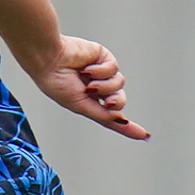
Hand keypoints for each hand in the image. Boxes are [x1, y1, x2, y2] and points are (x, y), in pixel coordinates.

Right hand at [21, 35, 148, 139]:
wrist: (50, 59)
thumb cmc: (57, 83)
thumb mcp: (80, 106)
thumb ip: (102, 114)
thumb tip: (122, 120)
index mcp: (89, 102)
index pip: (112, 116)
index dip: (128, 127)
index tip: (145, 136)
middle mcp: (97, 88)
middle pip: (120, 100)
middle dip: (115, 101)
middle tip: (106, 100)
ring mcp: (101, 73)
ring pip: (119, 84)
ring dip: (105, 85)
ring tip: (88, 80)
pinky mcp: (104, 58)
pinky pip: (114, 68)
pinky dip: (102, 70)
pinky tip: (88, 68)